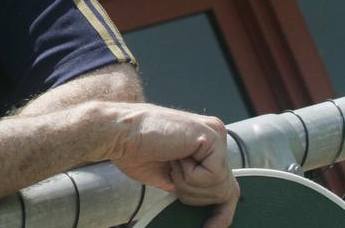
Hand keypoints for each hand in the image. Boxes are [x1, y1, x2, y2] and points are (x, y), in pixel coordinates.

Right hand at [106, 104, 239, 227]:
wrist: (117, 133)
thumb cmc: (134, 151)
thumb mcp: (170, 175)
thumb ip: (192, 183)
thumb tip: (207, 204)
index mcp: (205, 143)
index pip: (227, 182)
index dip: (222, 211)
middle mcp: (215, 135)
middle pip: (227, 188)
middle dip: (197, 196)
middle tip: (172, 177)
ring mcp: (215, 134)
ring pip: (220, 185)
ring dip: (188, 184)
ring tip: (170, 163)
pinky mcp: (211, 137)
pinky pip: (213, 177)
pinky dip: (189, 176)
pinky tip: (174, 158)